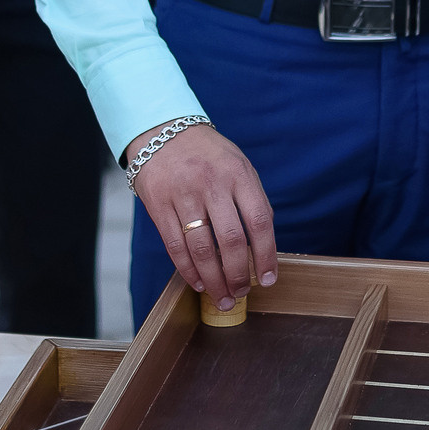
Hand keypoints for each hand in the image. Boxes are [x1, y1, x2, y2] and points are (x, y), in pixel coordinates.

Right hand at [129, 125, 277, 309]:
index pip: (259, 221)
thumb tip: (263, 247)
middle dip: (239, 274)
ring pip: (201, 248)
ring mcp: (183, 194)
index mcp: (238, 174)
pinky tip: (199, 282)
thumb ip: (251, 200)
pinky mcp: (159, 204)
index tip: (270, 279)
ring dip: (214, 280)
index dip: (267, 255)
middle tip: (242, 293)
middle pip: (231, 240)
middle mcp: (212, 184)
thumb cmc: (207, 155)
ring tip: (222, 297)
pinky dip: (188, 270)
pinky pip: (175, 246)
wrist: (162, 132)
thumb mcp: (237, 166)